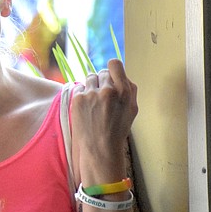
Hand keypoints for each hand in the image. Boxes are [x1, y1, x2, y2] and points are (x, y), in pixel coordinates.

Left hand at [70, 59, 137, 183]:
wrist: (99, 147)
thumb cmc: (117, 129)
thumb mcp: (132, 109)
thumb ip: (129, 89)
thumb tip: (122, 74)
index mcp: (124, 91)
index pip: (114, 64)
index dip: (112, 69)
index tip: (110, 76)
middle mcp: (108, 90)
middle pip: (102, 72)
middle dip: (102, 81)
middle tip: (102, 94)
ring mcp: (91, 94)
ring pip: (89, 78)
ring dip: (92, 86)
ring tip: (94, 100)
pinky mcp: (78, 99)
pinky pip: (80, 87)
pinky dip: (82, 94)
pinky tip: (86, 107)